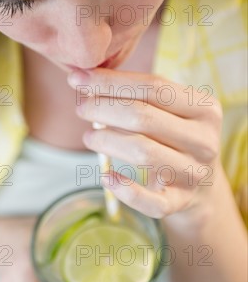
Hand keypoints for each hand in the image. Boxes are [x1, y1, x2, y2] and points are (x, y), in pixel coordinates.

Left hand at [68, 68, 222, 223]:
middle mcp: (204, 140)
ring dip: (106, 142)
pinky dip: (125, 190)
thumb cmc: (172, 135)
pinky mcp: (180, 202)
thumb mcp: (167, 110)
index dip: (111, 82)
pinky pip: (150, 201)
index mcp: (204, 108)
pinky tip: (106, 177)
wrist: (200, 184)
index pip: (153, 87)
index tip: (78, 78)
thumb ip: (135, 92)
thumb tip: (83, 79)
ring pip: (143, 153)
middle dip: (103, 108)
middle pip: (143, 118)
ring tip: (89, 137)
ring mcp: (194, 173)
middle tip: (81, 108)